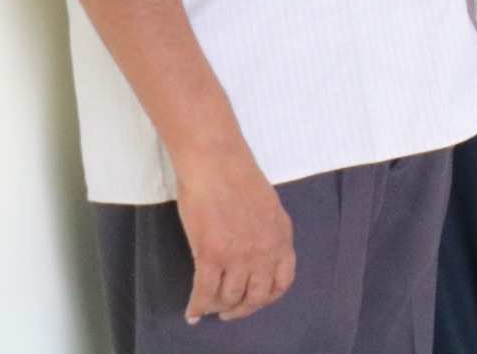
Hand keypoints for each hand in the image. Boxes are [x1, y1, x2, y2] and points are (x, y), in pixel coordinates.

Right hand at [174, 144, 293, 323]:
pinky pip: (205, 292)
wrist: (216, 161)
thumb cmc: (237, 176)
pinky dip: (198, 306)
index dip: (268, 297)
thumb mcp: (268, 206)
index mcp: (281, 236)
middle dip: (243, 309)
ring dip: (219, 308)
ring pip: (230, 297)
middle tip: (230, 313)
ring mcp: (239, 254)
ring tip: (210, 308)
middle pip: (257, 296)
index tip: (256, 301)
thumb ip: (267, 233)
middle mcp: (264, 249)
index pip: (283, 281)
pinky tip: (193, 311)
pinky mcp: (212, 254)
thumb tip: (257, 255)